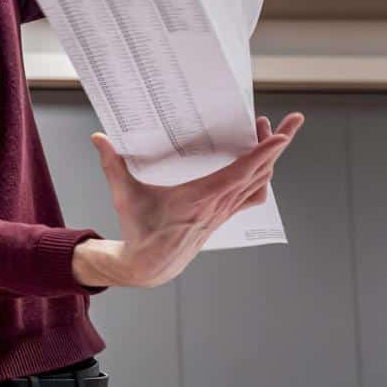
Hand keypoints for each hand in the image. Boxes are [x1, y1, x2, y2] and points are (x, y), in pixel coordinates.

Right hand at [74, 114, 301, 288]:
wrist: (150, 265)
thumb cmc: (139, 229)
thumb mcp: (123, 195)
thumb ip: (112, 164)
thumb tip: (97, 137)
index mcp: (199, 198)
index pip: (240, 172)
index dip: (263, 153)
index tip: (280, 135)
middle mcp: (218, 205)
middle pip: (260, 172)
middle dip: (277, 145)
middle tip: (289, 121)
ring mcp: (224, 211)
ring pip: (261, 183)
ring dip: (272, 159)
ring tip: (274, 135)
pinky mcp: (224, 216)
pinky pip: (254, 196)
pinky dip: (263, 178)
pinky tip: (261, 166)